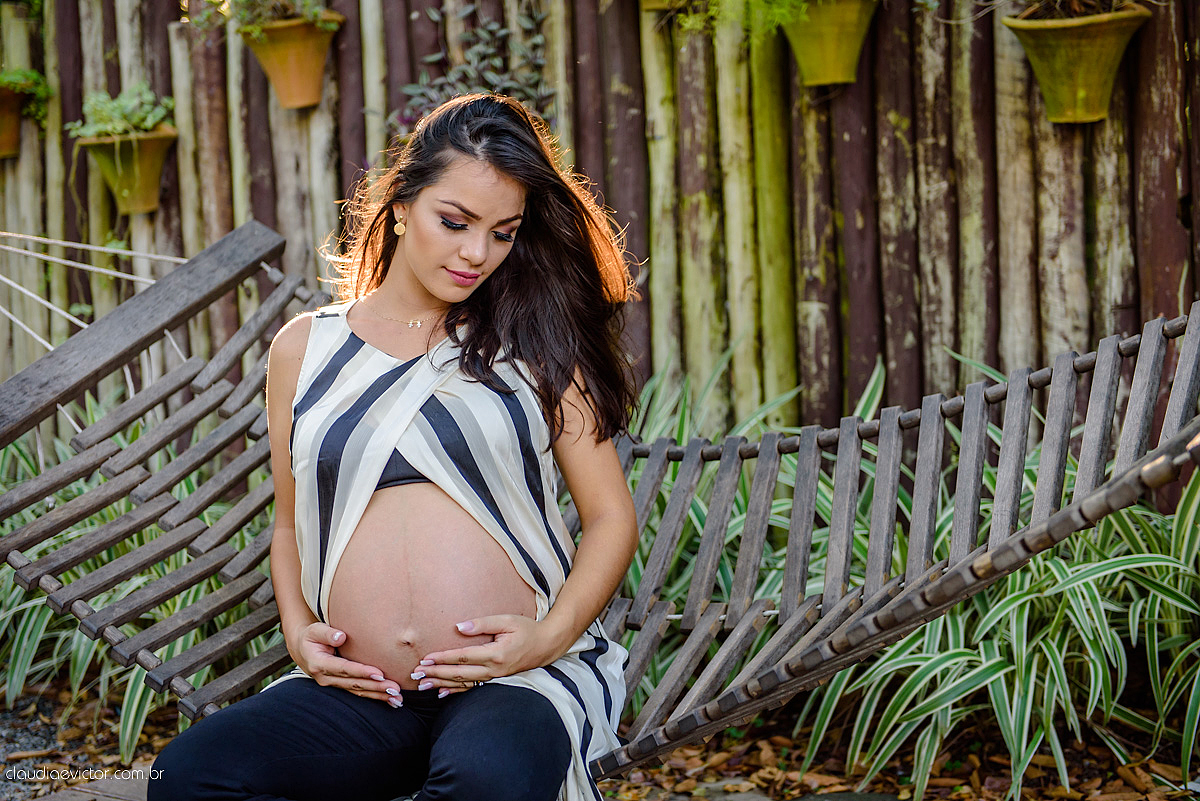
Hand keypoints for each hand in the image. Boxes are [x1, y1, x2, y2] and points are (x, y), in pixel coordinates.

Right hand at [293, 623, 404, 706]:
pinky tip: (390, 700)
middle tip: (395, 689)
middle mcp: (326, 679)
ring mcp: (333, 685)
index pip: (345, 669)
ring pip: (358, 692)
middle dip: (376, 688)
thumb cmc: (312, 637)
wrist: (303, 651)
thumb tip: (341, 636)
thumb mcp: (315, 631)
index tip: (379, 674)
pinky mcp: (341, 686)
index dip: (362, 672)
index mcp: (320, 664)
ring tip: (397, 698)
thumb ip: (327, 633)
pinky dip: (375, 697)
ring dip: (378, 696)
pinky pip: (359, 693)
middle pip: (354, 684)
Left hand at [414, 615, 555, 696]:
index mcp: (496, 653)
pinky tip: (442, 692)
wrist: (546, 645)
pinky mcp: (496, 679)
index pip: (463, 657)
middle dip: (436, 674)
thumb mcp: (507, 620)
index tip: (426, 659)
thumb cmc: (527, 629)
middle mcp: (494, 669)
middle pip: (460, 674)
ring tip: (423, 685)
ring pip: (464, 683)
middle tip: (417, 674)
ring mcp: (495, 677)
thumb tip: (459, 628)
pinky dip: (456, 691)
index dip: (443, 658)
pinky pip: (473, 688)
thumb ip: (482, 623)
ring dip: (442, 684)